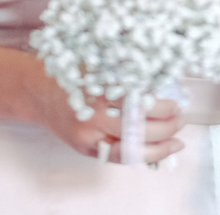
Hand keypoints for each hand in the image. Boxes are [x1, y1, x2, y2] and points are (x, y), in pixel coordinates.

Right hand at [28, 71, 185, 163]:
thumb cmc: (73, 74)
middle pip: (138, 127)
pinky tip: (160, 151)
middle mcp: (93, 113)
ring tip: (176, 138)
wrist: (40, 92)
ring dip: (160, 145)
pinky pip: (119, 157)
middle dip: (166, 126)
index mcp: (99, 87)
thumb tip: (164, 73)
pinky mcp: (86, 148)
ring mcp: (89, 134)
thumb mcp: (99, 62)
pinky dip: (142, 156)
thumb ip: (126, 69)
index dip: (162, 107)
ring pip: (131, 148)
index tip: (176, 103)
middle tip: (180, 118)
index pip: (138, 103)